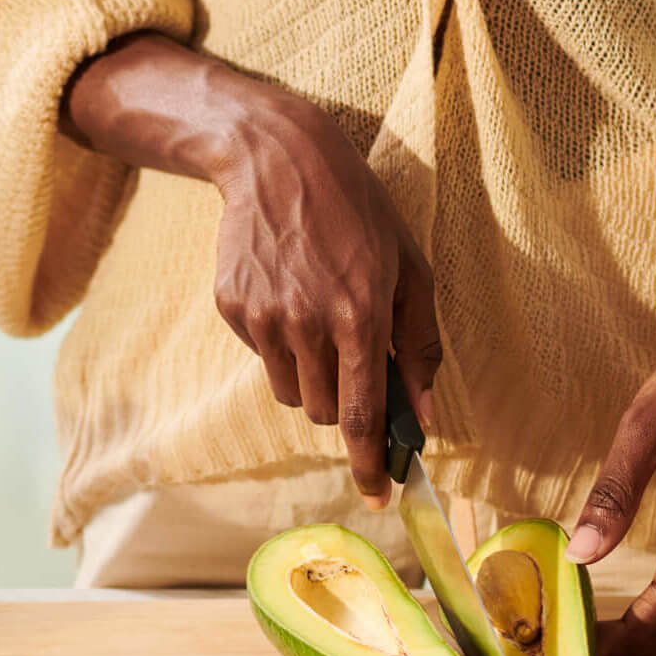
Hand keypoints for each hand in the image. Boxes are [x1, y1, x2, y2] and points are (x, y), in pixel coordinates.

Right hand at [63, 34, 439, 505]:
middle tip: (355, 361)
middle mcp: (307, 324)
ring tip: (322, 321)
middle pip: (324, 412)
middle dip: (345, 403)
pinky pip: (264, 358)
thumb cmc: (360, 213)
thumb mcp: (410, 268)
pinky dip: (283, 346)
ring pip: (292, 393)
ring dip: (314, 378)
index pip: (360, 414)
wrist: (279, 160)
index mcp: (358, 317)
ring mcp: (264, 318)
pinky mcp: (233, 308)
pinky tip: (291, 297)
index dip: (368, 462)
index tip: (377, 494)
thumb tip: (421, 410)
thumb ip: (420, 343)